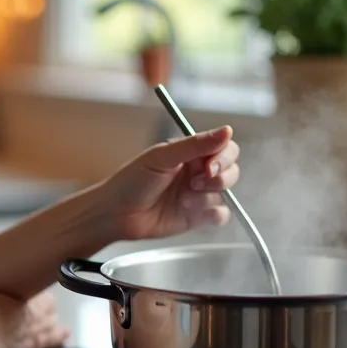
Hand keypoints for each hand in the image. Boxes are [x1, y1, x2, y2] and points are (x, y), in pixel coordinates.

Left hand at [96, 125, 240, 240]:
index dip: (224, 156)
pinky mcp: (197, 217)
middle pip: (231, 170)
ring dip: (207, 196)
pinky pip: (220, 215)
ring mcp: (198, 195)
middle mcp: (197, 172)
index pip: (224, 148)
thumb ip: (195, 144)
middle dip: (220, 178)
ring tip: (184, 200)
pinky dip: (213, 214)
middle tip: (196, 183)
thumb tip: (227, 130)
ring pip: (226, 193)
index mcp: (190, 153)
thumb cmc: (131, 181)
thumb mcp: (162, 157)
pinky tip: (192, 211)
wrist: (115, 214)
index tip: (210, 166)